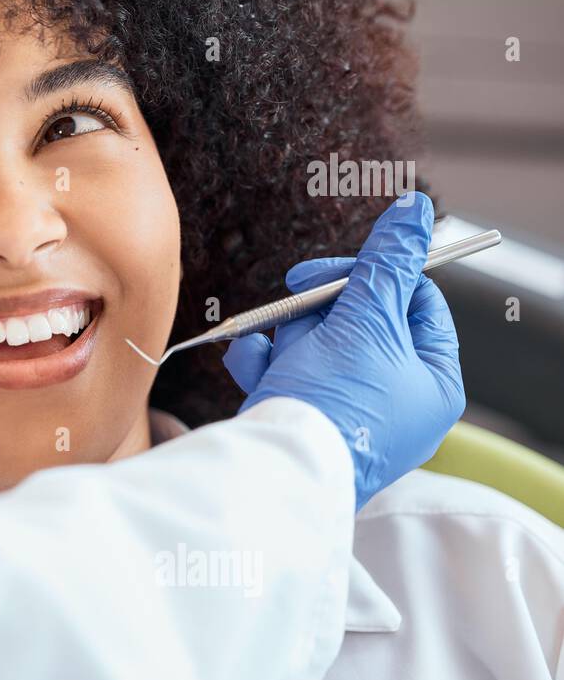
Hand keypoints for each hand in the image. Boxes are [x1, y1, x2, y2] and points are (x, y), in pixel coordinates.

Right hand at [223, 193, 463, 509]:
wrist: (276, 469)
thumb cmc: (334, 404)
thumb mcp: (365, 318)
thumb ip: (387, 262)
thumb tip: (415, 209)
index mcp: (433, 381)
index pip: (417, 302)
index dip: (375, 276)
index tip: (330, 271)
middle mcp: (396, 401)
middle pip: (361, 321)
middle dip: (318, 312)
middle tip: (296, 304)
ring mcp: (349, 414)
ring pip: (318, 345)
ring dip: (284, 335)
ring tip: (266, 345)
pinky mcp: (306, 423)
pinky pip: (289, 376)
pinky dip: (265, 362)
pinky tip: (247, 357)